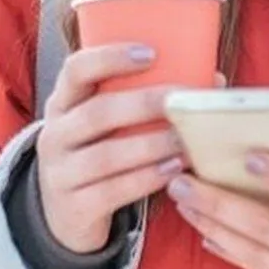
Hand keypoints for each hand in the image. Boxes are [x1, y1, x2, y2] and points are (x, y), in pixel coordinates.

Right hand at [35, 43, 186, 253]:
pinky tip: (173, 170)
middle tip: (181, 101)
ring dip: (151, 145)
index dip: (110, 57)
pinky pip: (112, 191)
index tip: (151, 53)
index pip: (76, 69)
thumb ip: (146, 100)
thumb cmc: (99, 154)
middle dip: (143, 104)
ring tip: (185, 140)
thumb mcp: (106, 125)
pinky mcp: (74, 207)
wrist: (67, 215)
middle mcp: (56, 134)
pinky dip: (146, 179)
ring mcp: (61, 173)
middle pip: (97, 112)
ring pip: (106, 155)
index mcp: (63, 103)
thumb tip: (213, 79)